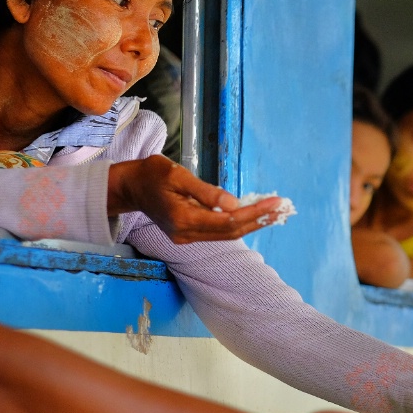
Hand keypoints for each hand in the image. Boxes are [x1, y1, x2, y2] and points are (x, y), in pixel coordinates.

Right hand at [107, 155, 284, 242]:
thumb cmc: (152, 174)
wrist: (130, 187)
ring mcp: (187, 237)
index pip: (228, 222)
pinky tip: (254, 214)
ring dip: (251, 224)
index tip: (275, 202)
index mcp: (183, 219)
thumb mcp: (178, 175)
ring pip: (227, 234)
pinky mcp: (189, 234)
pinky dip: (239, 223)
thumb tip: (234, 204)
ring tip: (274, 212)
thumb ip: (206, 191)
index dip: (254, 214)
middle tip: (282, 209)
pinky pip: (219, 232)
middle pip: (231, 232)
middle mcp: (186, 234)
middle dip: (258, 220)